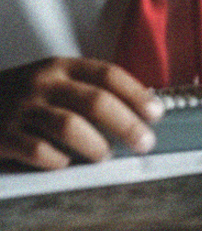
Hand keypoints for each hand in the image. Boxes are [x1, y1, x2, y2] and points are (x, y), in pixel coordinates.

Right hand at [0, 57, 160, 168]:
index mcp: (61, 67)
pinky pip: (38, 151)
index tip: (156, 113)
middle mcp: (43, 83)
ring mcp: (21, 109)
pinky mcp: (3, 135)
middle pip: (96, 101)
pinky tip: (64, 163)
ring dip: (95, 144)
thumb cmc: (21, 96)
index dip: (136, 94)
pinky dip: (58, 160)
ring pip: (70, 126)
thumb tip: (137, 109)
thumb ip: (86, 89)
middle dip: (126, 124)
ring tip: (105, 155)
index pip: (108, 74)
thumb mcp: (52, 80)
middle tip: (144, 142)